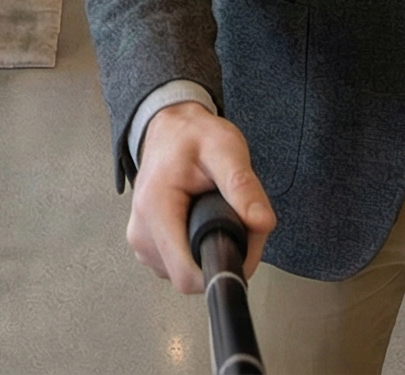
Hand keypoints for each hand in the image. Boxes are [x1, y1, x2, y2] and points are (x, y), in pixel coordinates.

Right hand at [127, 101, 276, 294]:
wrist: (170, 129)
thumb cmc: (193, 136)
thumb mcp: (226, 149)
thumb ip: (243, 187)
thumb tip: (262, 223)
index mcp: (155, 209)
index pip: (187, 274)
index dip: (224, 266)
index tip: (245, 245)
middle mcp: (142, 233)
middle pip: (192, 275)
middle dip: (224, 252)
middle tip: (238, 216)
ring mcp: (142, 243)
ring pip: (188, 272)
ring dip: (211, 250)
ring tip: (218, 211)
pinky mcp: (148, 246)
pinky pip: (181, 263)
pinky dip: (198, 247)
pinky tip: (203, 220)